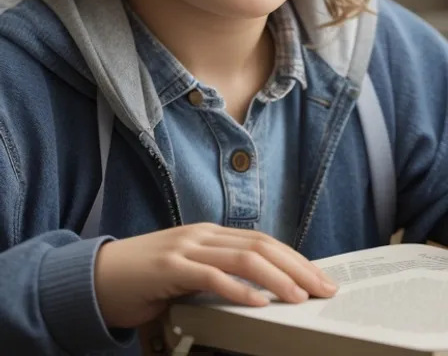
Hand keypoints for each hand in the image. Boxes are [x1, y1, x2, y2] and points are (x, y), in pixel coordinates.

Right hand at [94, 223, 337, 328]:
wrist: (98, 275)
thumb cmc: (146, 278)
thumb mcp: (189, 270)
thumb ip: (219, 273)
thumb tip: (259, 291)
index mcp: (210, 234)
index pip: (263, 241)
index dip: (295, 258)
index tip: (319, 277)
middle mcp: (202, 234)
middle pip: (261, 245)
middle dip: (297, 267)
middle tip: (323, 288)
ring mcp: (186, 247)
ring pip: (242, 257)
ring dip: (276, 278)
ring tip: (299, 297)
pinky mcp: (169, 267)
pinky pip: (211, 276)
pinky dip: (238, 289)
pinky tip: (258, 303)